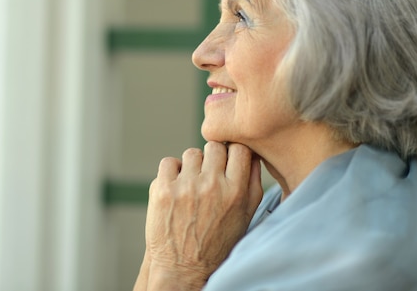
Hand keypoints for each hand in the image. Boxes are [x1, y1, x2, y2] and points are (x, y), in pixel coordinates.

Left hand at [141, 142, 262, 289]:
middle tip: (208, 174)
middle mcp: (212, 186)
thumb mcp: (245, 216)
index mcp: (236, 191)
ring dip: (192, 165)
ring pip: (191, 153)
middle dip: (212, 157)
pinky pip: (168, 162)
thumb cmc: (218, 243)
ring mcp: (185, 187)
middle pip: (215, 147)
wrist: (184, 269)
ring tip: (192, 184)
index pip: (239, 148)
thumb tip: (253, 154)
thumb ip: (253, 183)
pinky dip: (171, 172)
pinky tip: (176, 187)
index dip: (233, 152)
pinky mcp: (163, 190)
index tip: (228, 160)